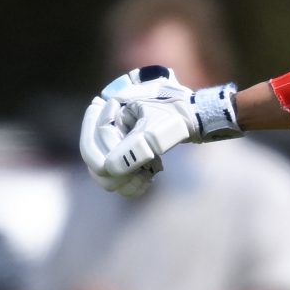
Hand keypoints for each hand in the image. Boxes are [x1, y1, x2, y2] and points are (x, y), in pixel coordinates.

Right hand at [78, 65, 241, 195]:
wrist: (197, 116)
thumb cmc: (177, 116)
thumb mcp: (154, 133)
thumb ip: (131, 150)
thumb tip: (110, 169)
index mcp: (111, 107)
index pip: (93, 140)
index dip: (103, 159)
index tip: (119, 172)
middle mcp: (108, 120)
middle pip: (94, 157)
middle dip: (114, 173)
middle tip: (136, 178)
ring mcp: (116, 136)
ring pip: (104, 170)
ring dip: (122, 180)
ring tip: (146, 179)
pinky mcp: (126, 149)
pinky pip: (116, 173)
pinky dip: (128, 182)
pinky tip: (147, 180)